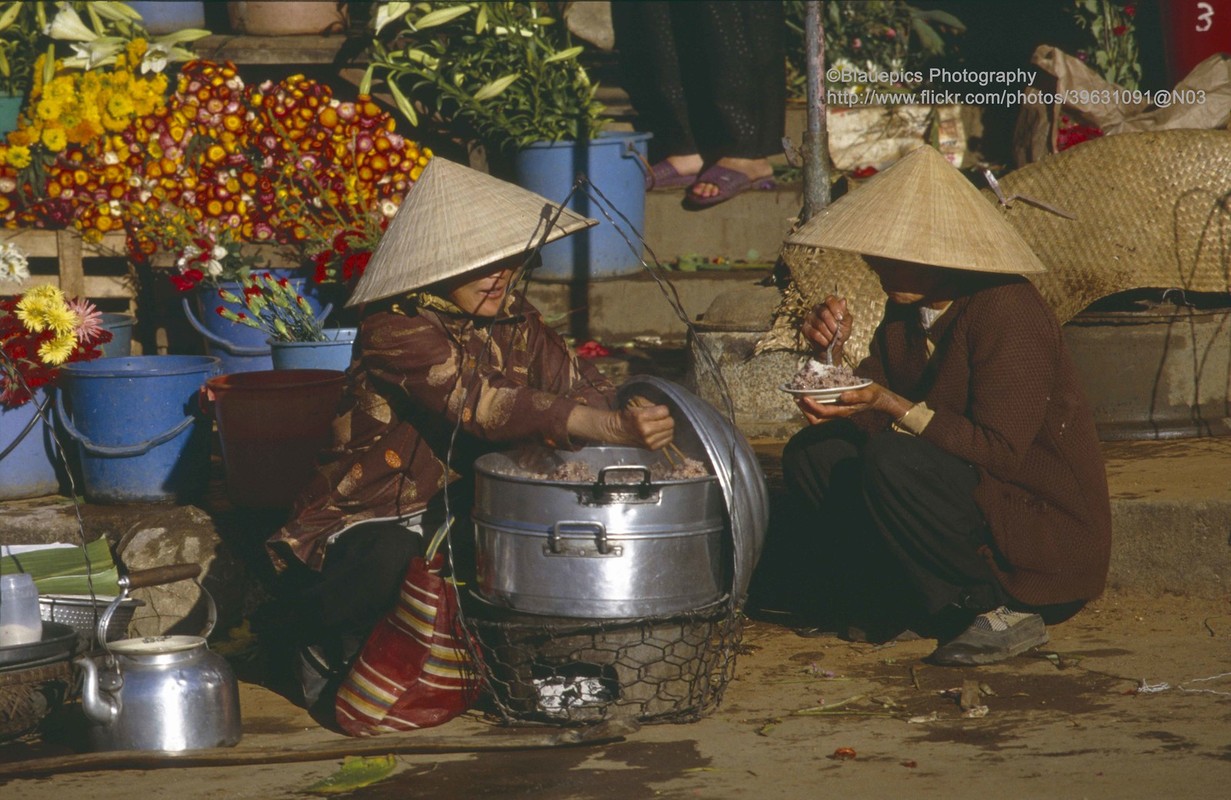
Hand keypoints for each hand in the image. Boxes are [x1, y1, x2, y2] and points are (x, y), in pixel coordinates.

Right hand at [621, 396, 674, 449]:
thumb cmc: (629, 415)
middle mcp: (645, 430)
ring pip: (671, 431)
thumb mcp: (637, 403)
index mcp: (641, 417)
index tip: (658, 410)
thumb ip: (651, 404)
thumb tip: (665, 408)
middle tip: (660, 418)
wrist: (620, 430)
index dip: (662, 409)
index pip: (665, 411)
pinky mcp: (651, 448)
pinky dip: (665, 435)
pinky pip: (668, 440)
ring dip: (666, 427)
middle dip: (666, 418)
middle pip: (670, 422)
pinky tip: (659, 432)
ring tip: (658, 425)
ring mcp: (649, 441)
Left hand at [795, 382, 911, 425]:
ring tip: (800, 398)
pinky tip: (810, 397)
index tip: (803, 398)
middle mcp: (839, 413)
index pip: (824, 412)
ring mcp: (838, 412)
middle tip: (797, 398)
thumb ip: (856, 395)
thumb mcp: (867, 393)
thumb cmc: (873, 394)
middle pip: (817, 420)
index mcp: (844, 410)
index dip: (812, 407)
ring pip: (819, 418)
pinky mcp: (838, 409)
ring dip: (808, 410)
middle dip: (806, 411)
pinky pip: (822, 412)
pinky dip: (814, 407)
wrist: (880, 399)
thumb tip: (842, 396)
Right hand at [801, 295, 851, 362]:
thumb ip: (845, 313)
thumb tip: (843, 301)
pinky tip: (828, 343)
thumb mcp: (846, 324)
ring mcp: (810, 317)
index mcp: (828, 305)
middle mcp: (817, 308)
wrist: (831, 347)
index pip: (830, 300)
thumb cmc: (840, 332)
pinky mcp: (805, 328)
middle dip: (834, 325)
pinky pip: (815, 333)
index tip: (840, 318)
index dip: (835, 308)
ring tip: (835, 341)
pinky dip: (824, 340)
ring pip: (820, 324)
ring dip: (830, 335)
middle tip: (839, 335)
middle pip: (824, 312)